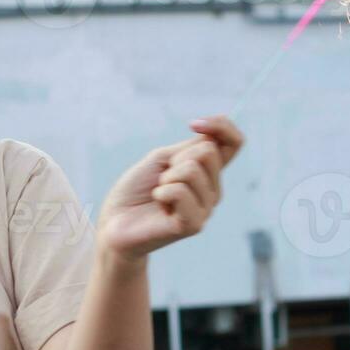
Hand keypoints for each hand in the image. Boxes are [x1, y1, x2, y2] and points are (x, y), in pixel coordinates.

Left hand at [97, 115, 243, 259]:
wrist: (115, 220)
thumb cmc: (137, 189)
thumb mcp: (163, 158)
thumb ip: (191, 148)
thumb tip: (212, 135)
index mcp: (208, 172)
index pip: (234, 143)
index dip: (222, 126)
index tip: (194, 124)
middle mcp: (212, 191)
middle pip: (208, 152)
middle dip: (176, 158)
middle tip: (162, 177)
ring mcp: (205, 209)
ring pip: (192, 170)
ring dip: (166, 177)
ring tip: (158, 193)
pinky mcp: (193, 225)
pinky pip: (180, 191)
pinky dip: (161, 192)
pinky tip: (158, 204)